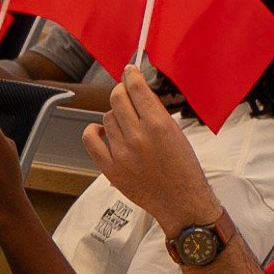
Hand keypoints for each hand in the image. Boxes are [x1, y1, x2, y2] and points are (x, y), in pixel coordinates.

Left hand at [81, 77, 219, 232]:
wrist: (181, 202)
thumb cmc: (183, 170)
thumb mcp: (177, 133)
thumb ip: (156, 111)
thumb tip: (139, 91)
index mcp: (158, 125)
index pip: (136, 88)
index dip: (131, 74)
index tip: (130, 70)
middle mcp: (137, 137)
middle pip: (116, 98)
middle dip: (122, 91)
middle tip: (126, 93)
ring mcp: (121, 153)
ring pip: (106, 117)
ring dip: (115, 115)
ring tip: (127, 124)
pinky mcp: (110, 168)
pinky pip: (90, 139)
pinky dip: (93, 131)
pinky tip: (102, 130)